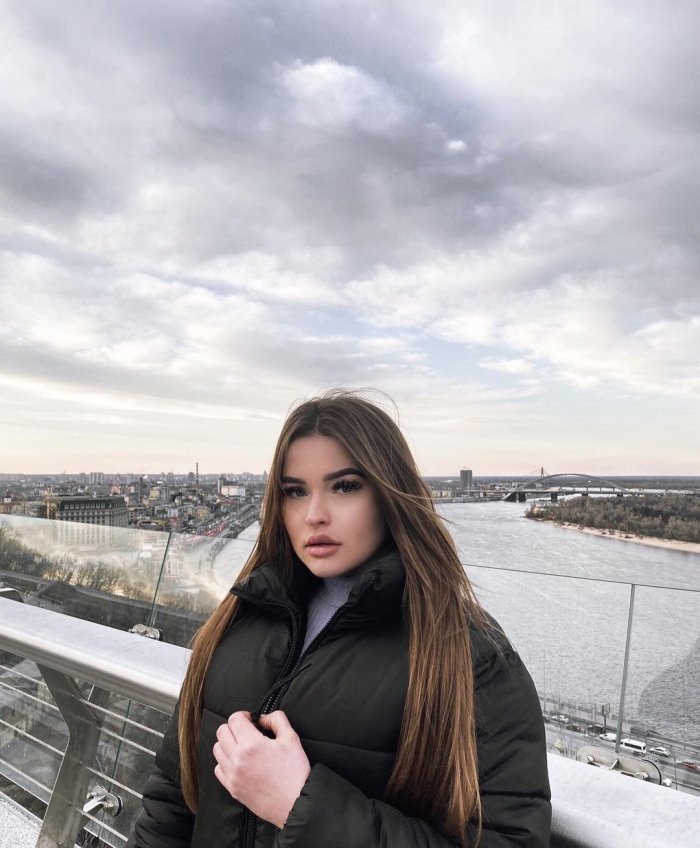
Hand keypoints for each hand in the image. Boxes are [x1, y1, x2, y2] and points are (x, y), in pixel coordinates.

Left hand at [213, 710, 310, 828]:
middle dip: (234, 727)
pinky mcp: (232, 788)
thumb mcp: (291, 738)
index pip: (234, 719)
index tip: (252, 721)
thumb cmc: (295, 772)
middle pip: (222, 732)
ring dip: (228, 743)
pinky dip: (225, 762)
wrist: (295, 803)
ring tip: (243, 747)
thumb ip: (277, 719)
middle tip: (247, 732)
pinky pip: (218, 769)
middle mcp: (237, 759)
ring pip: (217, 749)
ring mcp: (232, 775)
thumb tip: (263, 718)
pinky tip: (239, 762)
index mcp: (251, 744)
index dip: (244, 715)